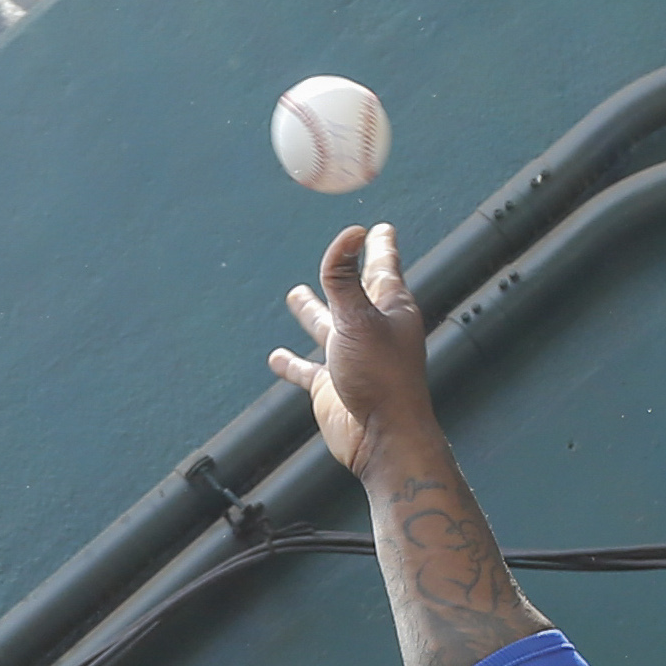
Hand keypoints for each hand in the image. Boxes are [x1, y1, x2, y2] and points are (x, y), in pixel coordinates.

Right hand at [268, 222, 437, 479]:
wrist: (382, 438)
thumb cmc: (381, 376)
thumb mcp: (358, 319)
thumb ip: (344, 279)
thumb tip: (352, 233)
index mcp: (389, 309)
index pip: (383, 267)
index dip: (380, 245)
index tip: (381, 228)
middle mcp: (371, 330)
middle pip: (356, 292)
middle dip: (349, 271)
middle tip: (346, 251)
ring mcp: (350, 357)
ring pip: (327, 326)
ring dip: (312, 311)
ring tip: (295, 294)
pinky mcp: (332, 385)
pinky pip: (307, 370)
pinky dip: (292, 362)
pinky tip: (276, 358)